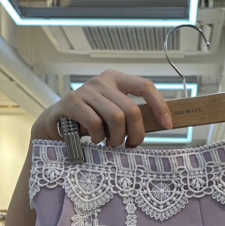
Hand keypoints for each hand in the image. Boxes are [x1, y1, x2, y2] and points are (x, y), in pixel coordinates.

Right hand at [31, 70, 172, 148]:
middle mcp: (103, 81)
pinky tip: (96, 141)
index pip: (145, 86)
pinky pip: (95, 123)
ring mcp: (86, 90)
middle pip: (131, 110)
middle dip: (135, 134)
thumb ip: (131, 116)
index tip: (167, 125)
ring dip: (116, 138)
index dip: (159, 105)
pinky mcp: (72, 102)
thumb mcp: (113, 114)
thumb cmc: (90, 120)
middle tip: (129, 145)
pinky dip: (99, 138)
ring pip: (115, 118)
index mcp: (117, 80)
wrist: (57, 122)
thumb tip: (159, 125)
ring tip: (110, 143)